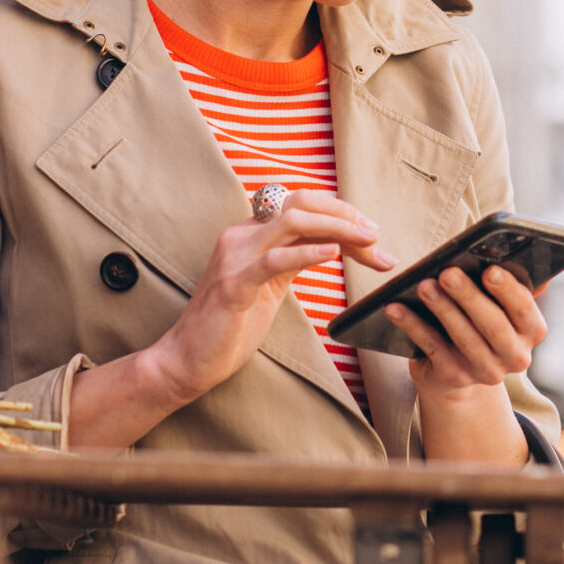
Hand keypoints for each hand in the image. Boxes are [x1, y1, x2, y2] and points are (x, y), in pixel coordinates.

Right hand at [146, 190, 394, 403]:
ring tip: (368, 240)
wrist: (187, 360)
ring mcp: (235, 257)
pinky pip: (274, 259)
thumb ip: (294, 259)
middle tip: (375, 233)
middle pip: (300, 203)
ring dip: (337, 228)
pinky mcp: (233, 285)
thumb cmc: (230, 325)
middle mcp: (241, 235)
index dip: (340, 212)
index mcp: (250, 232)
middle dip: (344, 214)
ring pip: (292, 222)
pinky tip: (334, 253)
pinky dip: (307, 252)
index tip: (371, 232)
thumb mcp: (270, 285)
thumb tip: (333, 243)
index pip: (301, 205)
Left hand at [384, 263, 547, 404]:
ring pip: (463, 337)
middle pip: (493, 325)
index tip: (490, 270)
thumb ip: (508, 284)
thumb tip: (510, 255)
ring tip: (423, 285)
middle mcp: (515, 355)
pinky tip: (396, 308)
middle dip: (468, 297)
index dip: (508, 290)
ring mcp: (485, 370)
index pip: (524, 308)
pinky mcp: (455, 377)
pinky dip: (413, 326)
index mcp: (531, 330)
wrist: (459, 367)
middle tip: (448, 272)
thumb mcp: (500, 304)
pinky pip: (432, 348)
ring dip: (442, 308)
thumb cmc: (481, 320)